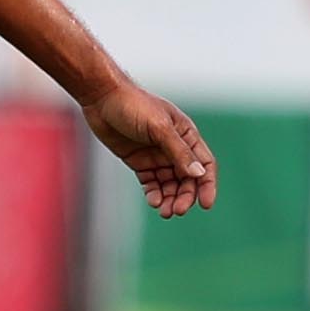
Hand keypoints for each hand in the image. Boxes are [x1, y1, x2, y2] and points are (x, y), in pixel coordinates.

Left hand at [85, 84, 216, 217]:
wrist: (102, 98)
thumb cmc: (133, 105)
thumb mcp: (159, 128)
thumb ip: (179, 152)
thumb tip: (199, 174)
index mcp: (186, 135)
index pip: (204, 164)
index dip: (207, 184)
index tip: (206, 204)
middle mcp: (174, 147)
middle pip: (187, 178)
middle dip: (185, 196)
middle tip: (178, 211)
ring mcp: (157, 155)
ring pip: (170, 184)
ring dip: (170, 198)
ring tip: (165, 212)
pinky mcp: (140, 162)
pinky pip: (152, 183)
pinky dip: (154, 194)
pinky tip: (153, 201)